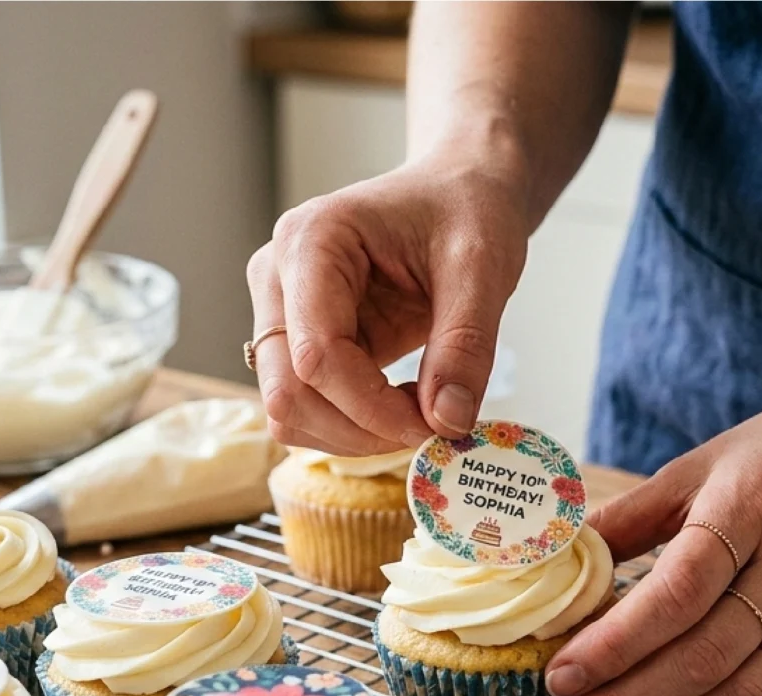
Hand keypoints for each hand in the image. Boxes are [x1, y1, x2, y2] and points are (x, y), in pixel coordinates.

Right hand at [247, 153, 528, 453]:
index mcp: (311, 242)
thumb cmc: (465, 210)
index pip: (314, 355)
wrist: (459, 194)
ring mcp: (283, 315)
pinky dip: (352, 429)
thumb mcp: (482, 268)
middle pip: (287, 393)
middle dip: (360, 429)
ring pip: (288, 412)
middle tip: (430, 427)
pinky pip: (307, 411)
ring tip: (420, 412)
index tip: (435, 425)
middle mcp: (279, 279)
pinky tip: (401, 408)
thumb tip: (448, 422)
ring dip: (353, 436)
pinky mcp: (300, 345)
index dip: (372, 408)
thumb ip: (466, 345)